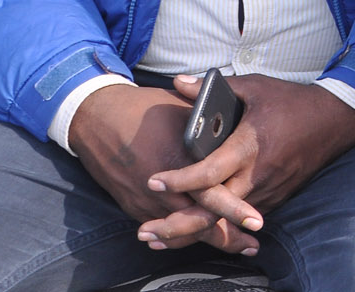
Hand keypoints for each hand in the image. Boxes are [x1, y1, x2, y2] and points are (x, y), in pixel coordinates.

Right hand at [67, 83, 259, 254]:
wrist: (98, 119)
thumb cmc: (145, 109)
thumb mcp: (184, 112)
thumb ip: (213, 128)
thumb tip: (242, 132)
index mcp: (181, 161)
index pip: (213, 194)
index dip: (235, 210)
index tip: (256, 221)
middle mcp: (163, 188)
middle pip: (200, 221)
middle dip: (229, 237)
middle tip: (252, 245)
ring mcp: (147, 201)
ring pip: (183, 232)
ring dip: (212, 240)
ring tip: (239, 246)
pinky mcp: (135, 207)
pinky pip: (164, 227)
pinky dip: (185, 236)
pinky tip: (203, 237)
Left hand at [135, 74, 354, 248]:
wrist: (334, 121)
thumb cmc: (291, 102)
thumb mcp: (254, 88)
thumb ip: (213, 89)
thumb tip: (178, 84)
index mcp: (249, 146)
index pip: (209, 171)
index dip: (180, 180)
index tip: (154, 180)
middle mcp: (257, 174)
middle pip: (213, 210)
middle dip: (179, 224)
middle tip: (146, 230)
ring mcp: (268, 190)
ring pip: (225, 221)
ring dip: (194, 230)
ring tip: (160, 238)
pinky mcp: (274, 197)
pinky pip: (240, 217)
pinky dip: (216, 226)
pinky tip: (193, 231)